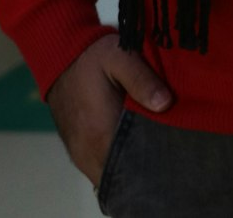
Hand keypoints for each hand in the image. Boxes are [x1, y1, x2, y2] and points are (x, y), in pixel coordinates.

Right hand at [45, 34, 172, 186]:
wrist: (60, 57)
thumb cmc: (93, 56)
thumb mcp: (120, 56)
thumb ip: (142, 79)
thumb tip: (165, 103)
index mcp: (101, 133)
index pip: (135, 165)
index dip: (156, 159)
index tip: (172, 145)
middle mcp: (89, 153)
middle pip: (125, 175)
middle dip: (146, 163)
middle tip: (166, 143)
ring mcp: (82, 156)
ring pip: (113, 175)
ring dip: (131, 164)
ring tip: (150, 142)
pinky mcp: (79, 153)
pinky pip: (102, 169)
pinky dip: (118, 162)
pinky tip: (132, 144)